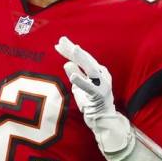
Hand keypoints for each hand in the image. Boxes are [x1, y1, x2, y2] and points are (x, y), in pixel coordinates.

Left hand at [54, 36, 131, 152]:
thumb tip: (67, 63)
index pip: (82, 58)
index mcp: (97, 71)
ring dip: (82, 58)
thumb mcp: (80, 87)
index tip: (58, 43)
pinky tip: (72, 76)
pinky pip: (90, 87)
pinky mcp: (101, 95)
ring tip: (72, 49)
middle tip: (61, 40)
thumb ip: (75, 74)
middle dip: (73, 49)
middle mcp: (102, 75)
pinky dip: (81, 81)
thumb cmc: (91, 102)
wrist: (103, 120)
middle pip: (86, 59)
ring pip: (91, 69)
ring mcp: (103, 84)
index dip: (70, 50)